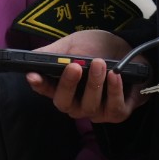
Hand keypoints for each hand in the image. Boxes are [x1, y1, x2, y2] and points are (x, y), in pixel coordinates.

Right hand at [24, 29, 145, 123]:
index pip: (45, 89)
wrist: (128, 49)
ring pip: (90, 106)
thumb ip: (53, 53)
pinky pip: (113, 108)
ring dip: (94, 84)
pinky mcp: (117, 114)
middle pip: (64, 103)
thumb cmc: (97, 48)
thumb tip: (30, 57)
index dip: (38, 85)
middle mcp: (76, 104)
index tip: (33, 75)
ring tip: (100, 63)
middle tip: (74, 66)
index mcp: (62, 87)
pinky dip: (114, 91)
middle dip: (68, 85)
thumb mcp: (73, 45)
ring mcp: (96, 111)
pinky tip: (115, 75)